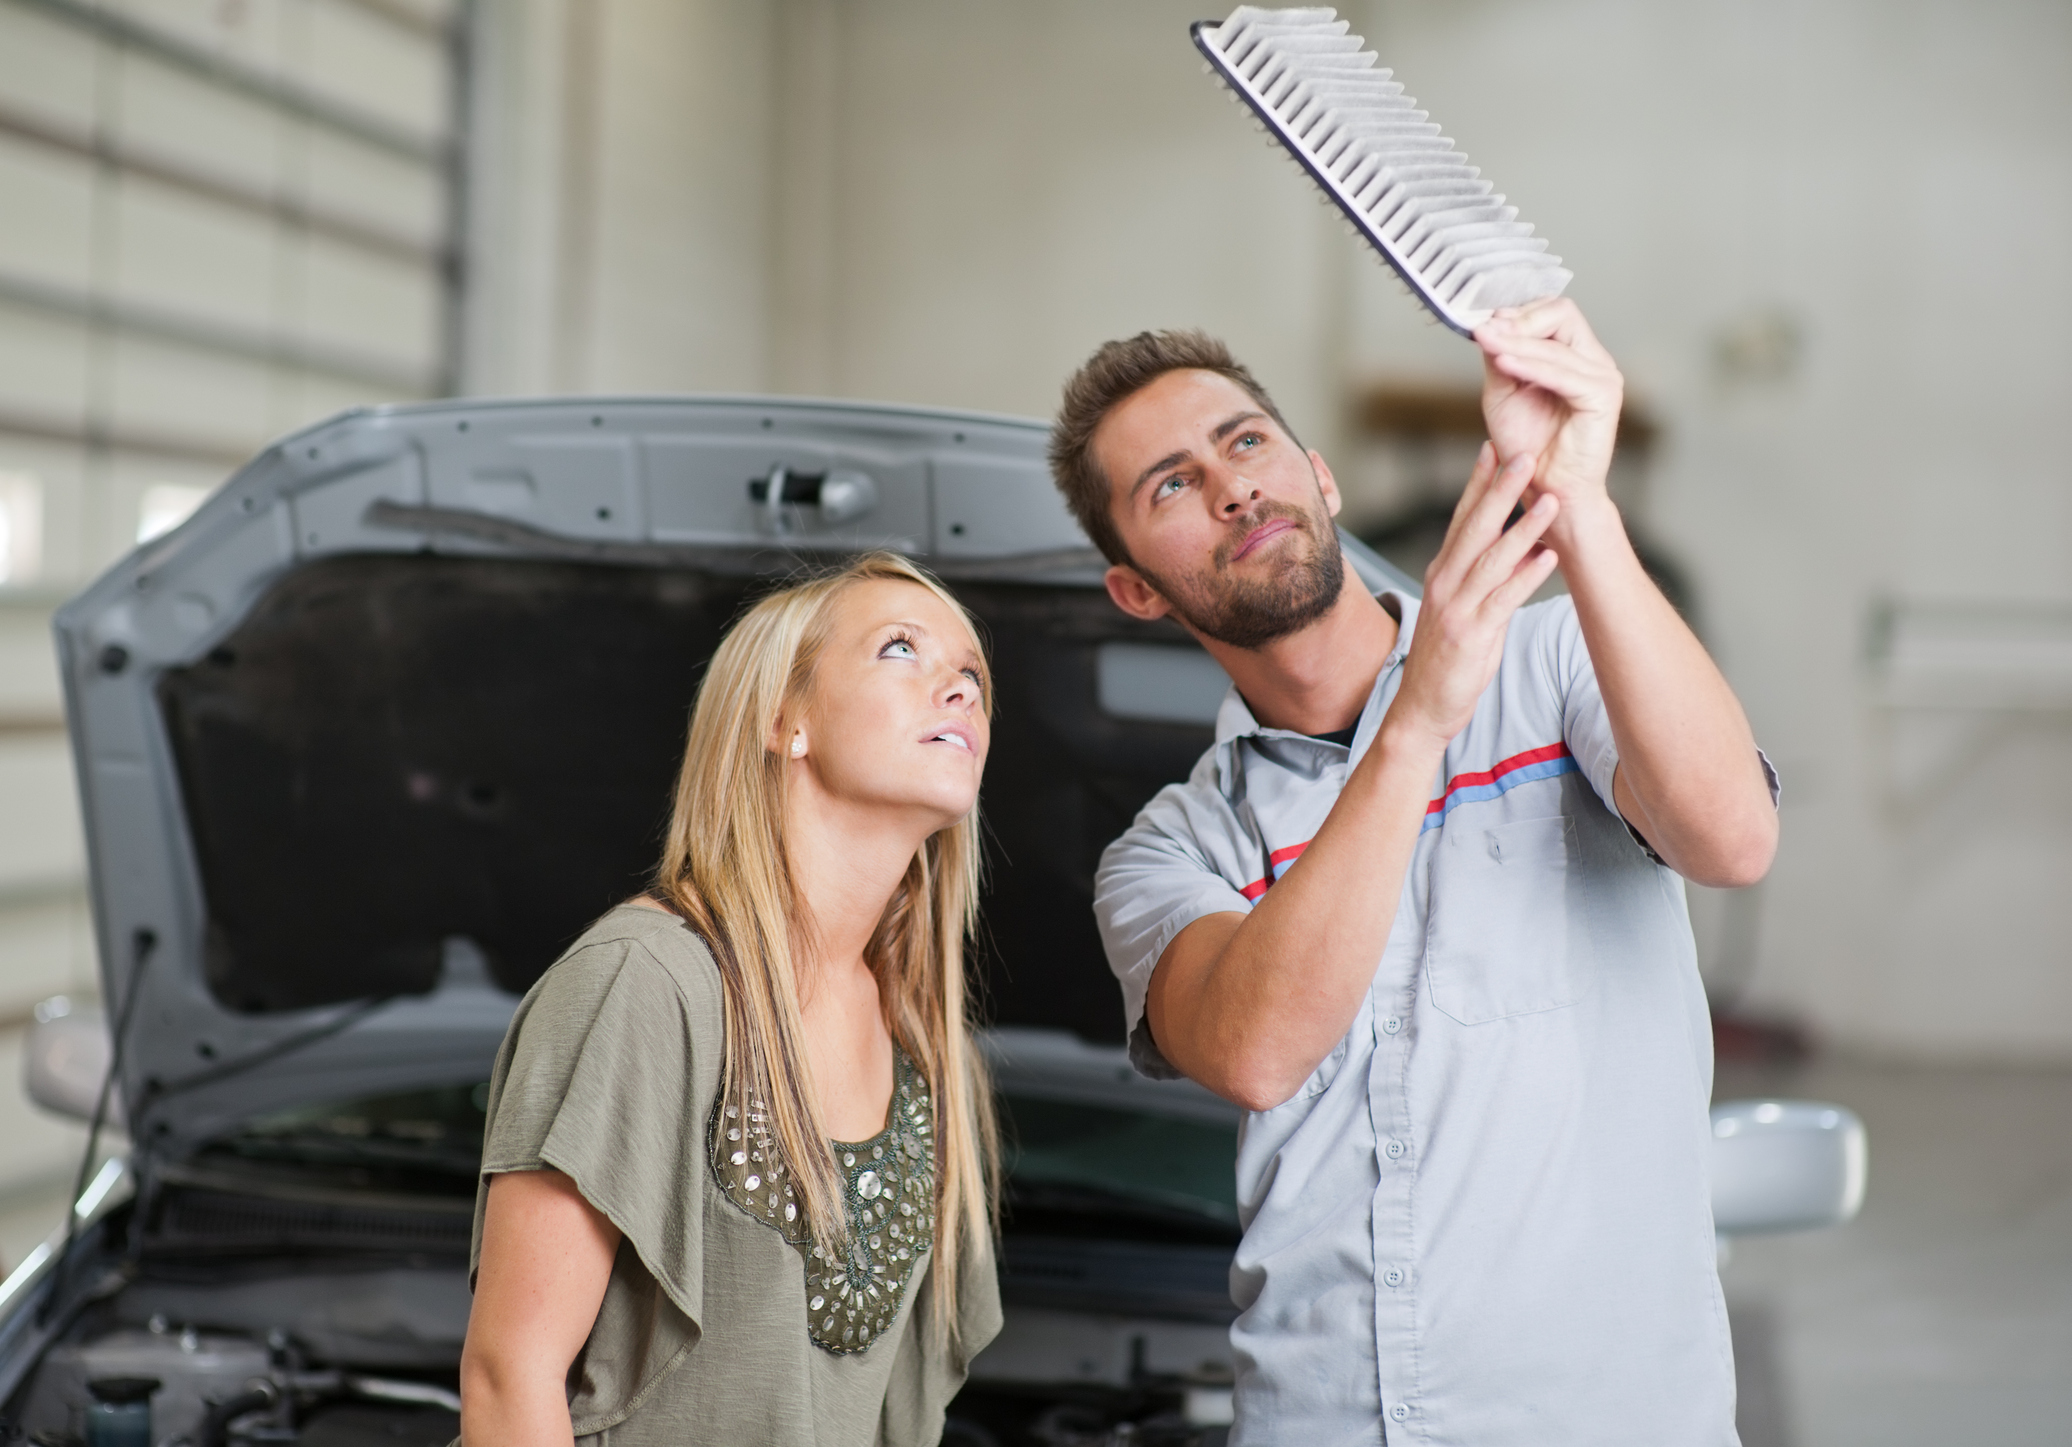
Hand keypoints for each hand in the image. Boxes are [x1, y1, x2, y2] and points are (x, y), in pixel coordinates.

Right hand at [1390, 444, 1560, 747]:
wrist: (1422, 709)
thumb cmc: (1446, 659)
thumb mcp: (1461, 609)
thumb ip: (1486, 576)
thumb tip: (1521, 546)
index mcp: (1442, 573)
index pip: (1460, 518)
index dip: (1478, 482)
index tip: (1495, 448)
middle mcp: (1445, 584)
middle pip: (1475, 528)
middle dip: (1500, 489)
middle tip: (1523, 455)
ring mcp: (1456, 609)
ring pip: (1492, 559)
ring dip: (1524, 528)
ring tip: (1550, 501)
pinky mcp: (1471, 635)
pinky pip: (1502, 600)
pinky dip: (1525, 577)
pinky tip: (1548, 558)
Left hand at [1474, 298, 1623, 546]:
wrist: (1546, 491)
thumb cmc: (1528, 447)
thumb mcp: (1503, 394)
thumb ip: (1501, 358)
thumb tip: (1490, 324)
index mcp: (1574, 356)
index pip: (1552, 311)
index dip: (1517, 312)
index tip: (1483, 321)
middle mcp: (1593, 360)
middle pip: (1562, 312)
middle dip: (1519, 320)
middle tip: (1484, 330)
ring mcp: (1603, 376)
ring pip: (1557, 342)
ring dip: (1515, 341)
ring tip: (1485, 341)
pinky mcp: (1602, 396)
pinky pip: (1563, 372)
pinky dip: (1530, 365)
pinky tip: (1503, 362)